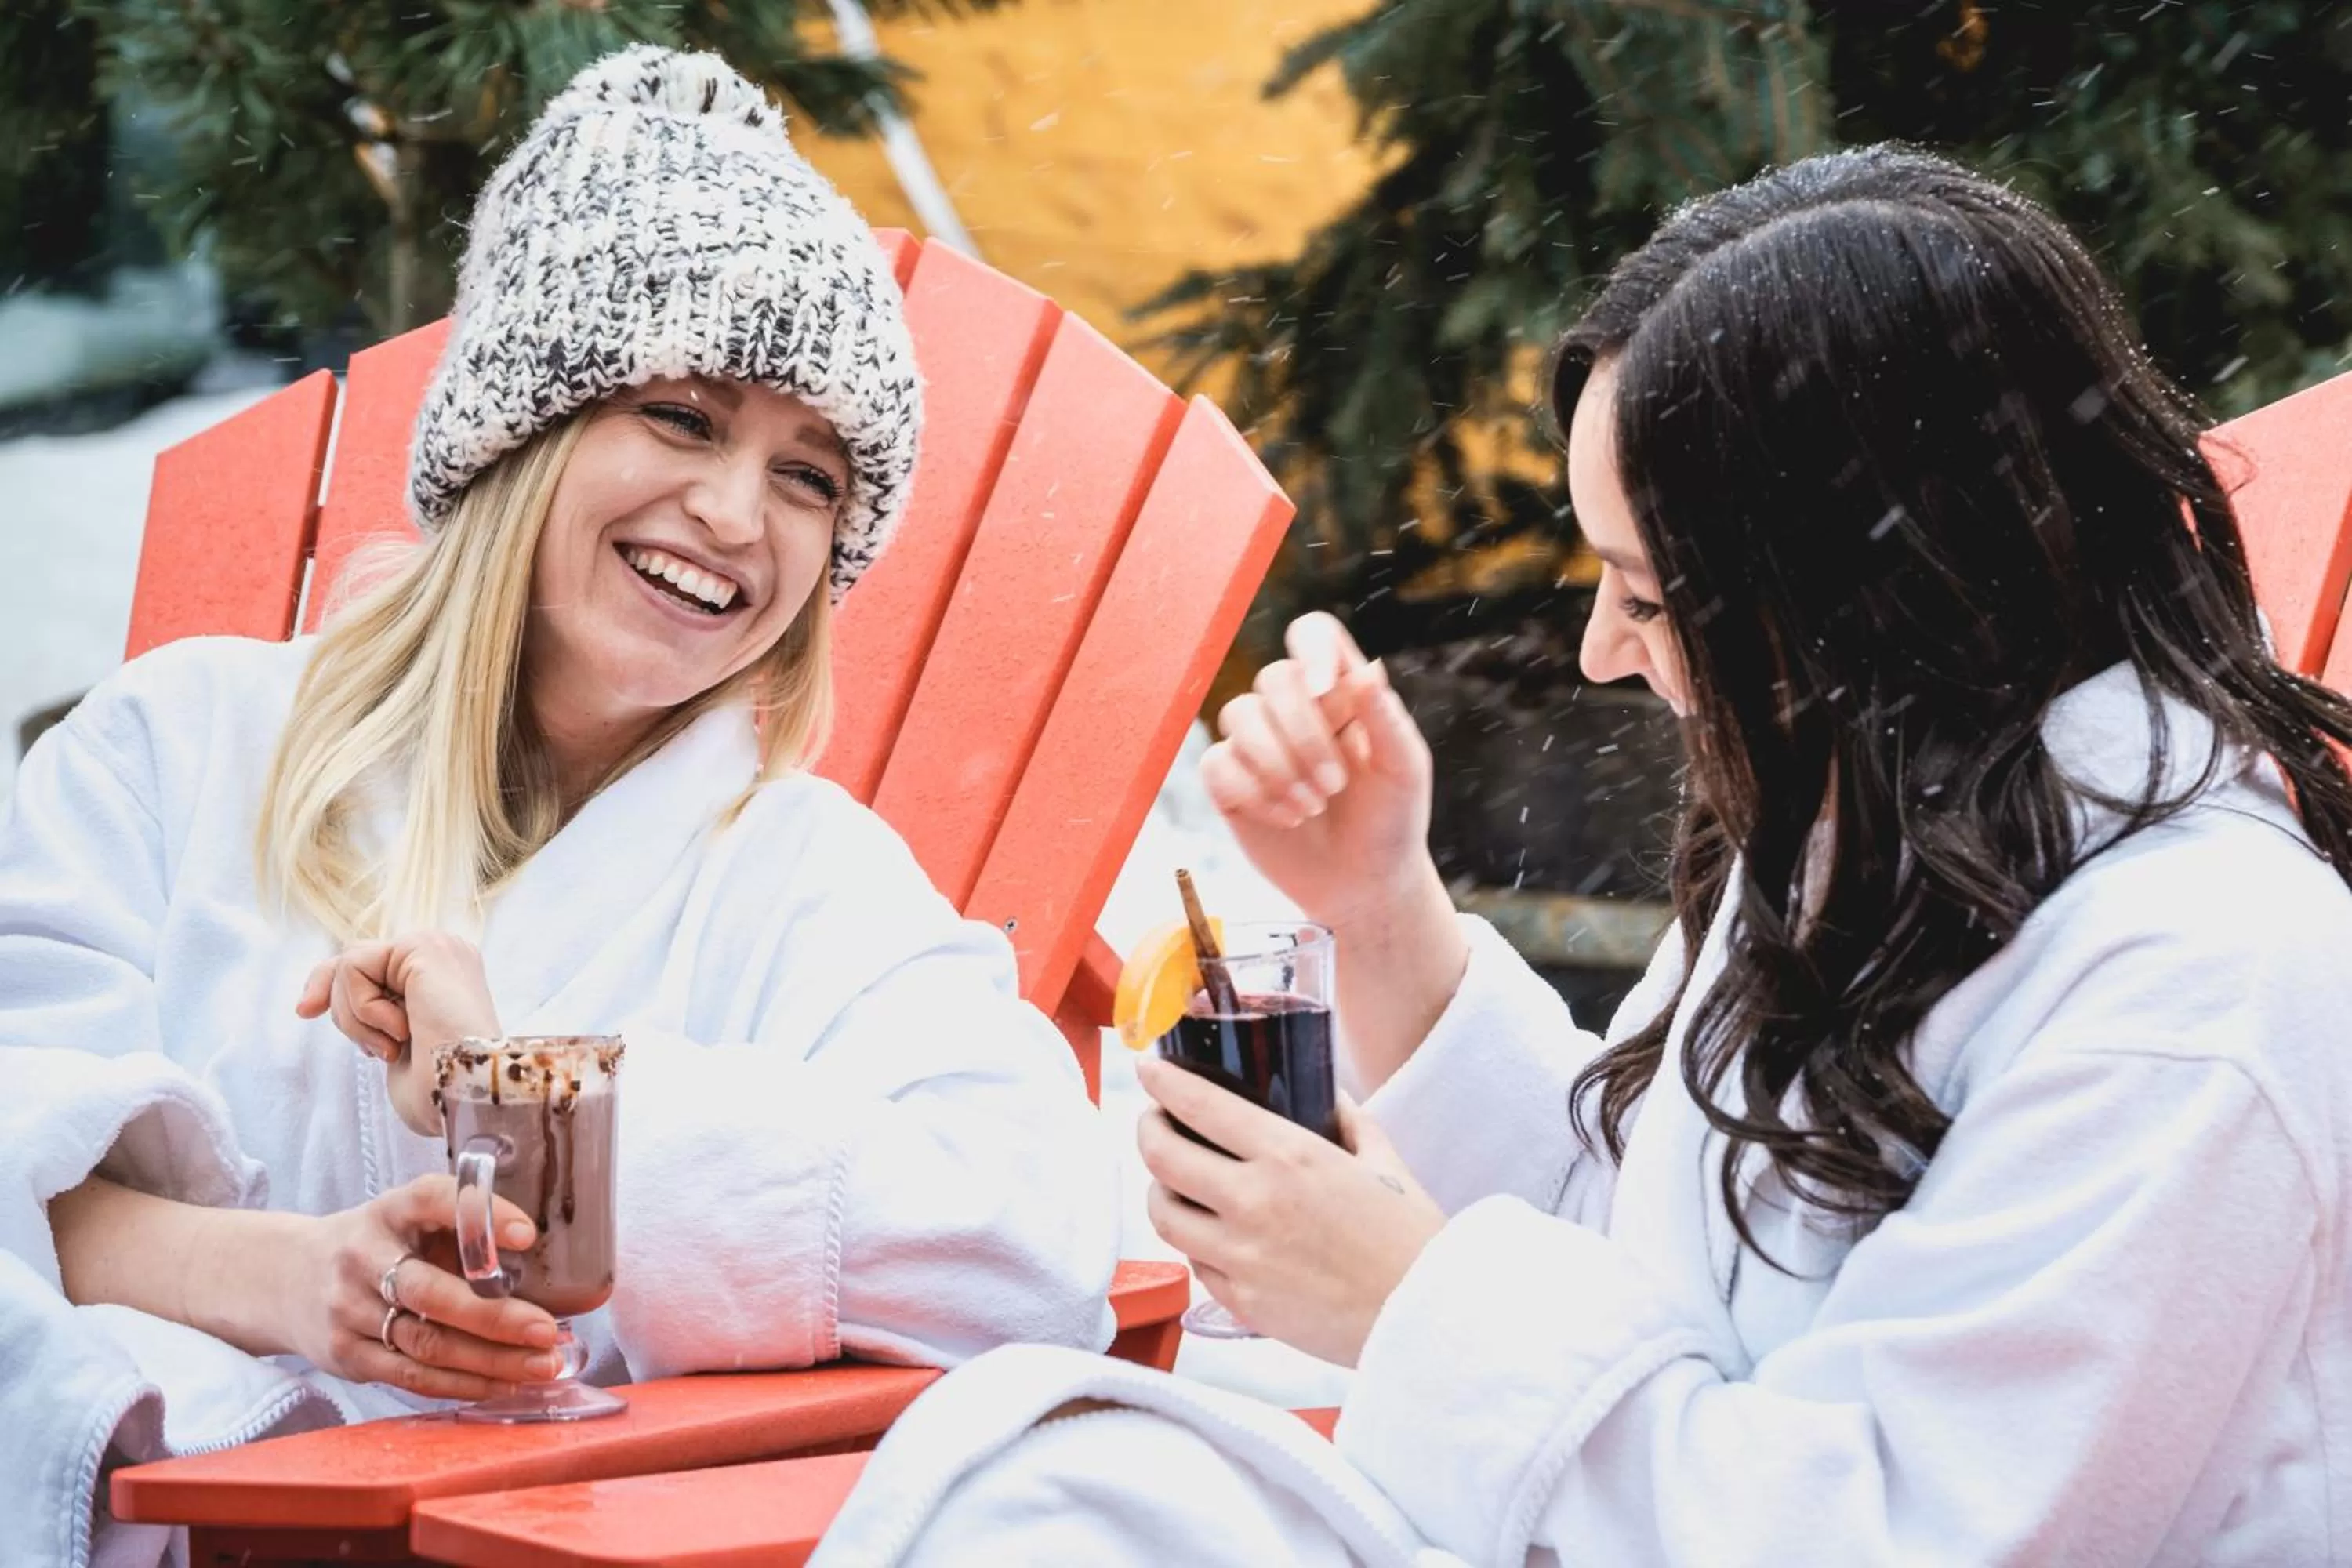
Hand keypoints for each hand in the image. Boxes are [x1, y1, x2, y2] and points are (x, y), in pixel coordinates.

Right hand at [277, 1174, 563, 1400]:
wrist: (286, 1279)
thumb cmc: (377, 1245)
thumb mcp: (408, 1219)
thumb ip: (459, 1232)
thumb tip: (541, 1262)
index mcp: (388, 1211)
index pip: (434, 1200)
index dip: (482, 1216)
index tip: (529, 1235)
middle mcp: (362, 1258)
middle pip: (431, 1293)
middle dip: (495, 1317)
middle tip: (548, 1331)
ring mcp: (348, 1311)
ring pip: (426, 1344)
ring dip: (490, 1360)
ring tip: (542, 1365)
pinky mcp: (345, 1356)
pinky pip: (411, 1376)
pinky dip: (463, 1383)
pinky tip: (504, 1384)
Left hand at [298, 933, 499, 1134]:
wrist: (466, 1098)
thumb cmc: (437, 1088)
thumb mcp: (390, 1041)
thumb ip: (370, 1009)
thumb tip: (317, 997)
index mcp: (442, 975)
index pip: (369, 963)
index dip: (329, 983)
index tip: (304, 1011)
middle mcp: (443, 953)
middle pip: (353, 960)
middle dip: (342, 1008)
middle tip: (373, 1051)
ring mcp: (437, 946)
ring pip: (351, 964)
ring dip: (356, 1018)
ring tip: (393, 1047)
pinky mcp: (424, 948)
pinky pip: (356, 966)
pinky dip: (364, 1008)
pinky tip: (401, 1031)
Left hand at [1136, 1054, 1445, 1366]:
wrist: (1426, 1319)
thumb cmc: (1411, 1240)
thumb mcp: (1383, 1160)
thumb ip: (1346, 1119)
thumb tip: (1325, 1095)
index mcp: (1288, 1156)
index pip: (1199, 1106)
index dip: (1163, 1082)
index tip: (1150, 1069)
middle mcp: (1253, 1202)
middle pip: (1161, 1158)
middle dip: (1147, 1131)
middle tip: (1154, 1121)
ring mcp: (1241, 1256)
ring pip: (1163, 1215)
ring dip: (1159, 1190)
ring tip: (1172, 1180)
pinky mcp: (1240, 1302)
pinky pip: (1193, 1263)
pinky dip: (1192, 1242)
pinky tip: (1209, 1231)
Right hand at [1202, 613, 1439, 936]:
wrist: (1363, 884)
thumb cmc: (1391, 821)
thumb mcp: (1403, 769)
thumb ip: (1384, 716)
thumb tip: (1368, 668)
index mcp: (1341, 691)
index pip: (1312, 634)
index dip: (1311, 649)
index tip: (1326, 692)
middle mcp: (1295, 707)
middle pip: (1273, 678)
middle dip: (1303, 736)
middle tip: (1335, 786)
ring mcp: (1258, 742)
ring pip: (1237, 715)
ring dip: (1278, 766)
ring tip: (1313, 808)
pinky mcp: (1230, 781)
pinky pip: (1217, 764)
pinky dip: (1255, 794)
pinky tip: (1288, 819)